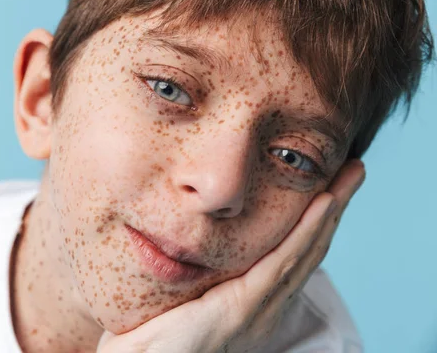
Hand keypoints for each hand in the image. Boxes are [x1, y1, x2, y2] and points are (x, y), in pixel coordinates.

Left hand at [96, 160, 365, 352]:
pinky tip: (323, 203)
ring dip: (331, 210)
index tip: (328, 188)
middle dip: (335, 208)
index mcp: (255, 303)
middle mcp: (267, 307)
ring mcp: (259, 308)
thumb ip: (201, 269)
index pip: (294, 254)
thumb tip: (192, 234)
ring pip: (306, 249)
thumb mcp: (188, 293)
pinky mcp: (244, 307)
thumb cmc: (154, 336)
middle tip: (353, 171)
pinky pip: (283, 261)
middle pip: (310, 248)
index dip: (315, 221)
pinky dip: (307, 230)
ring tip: (350, 175)